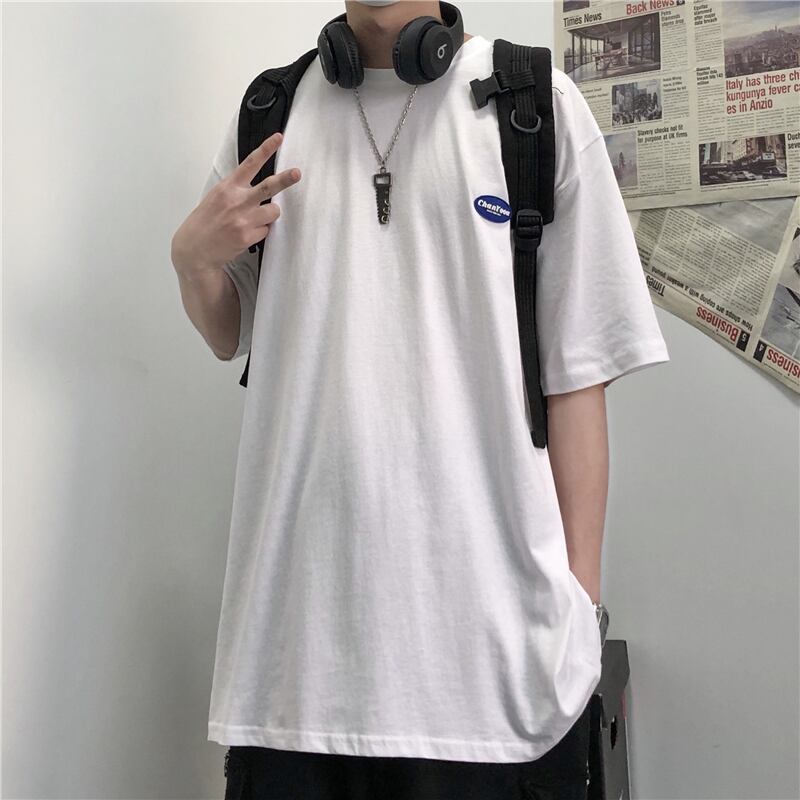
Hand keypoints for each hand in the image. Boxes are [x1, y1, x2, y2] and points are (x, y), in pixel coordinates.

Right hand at [172, 132, 300, 275]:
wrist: (195, 249)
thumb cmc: (206, 221)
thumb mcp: (216, 197)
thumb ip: (236, 189)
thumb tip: (259, 188)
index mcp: (228, 187)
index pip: (250, 164)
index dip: (266, 149)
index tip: (278, 138)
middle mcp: (236, 201)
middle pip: (268, 187)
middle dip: (285, 179)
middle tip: (297, 173)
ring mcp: (243, 219)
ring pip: (273, 211)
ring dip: (269, 215)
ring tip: (254, 219)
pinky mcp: (247, 237)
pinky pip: (266, 230)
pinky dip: (260, 232)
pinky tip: (246, 234)